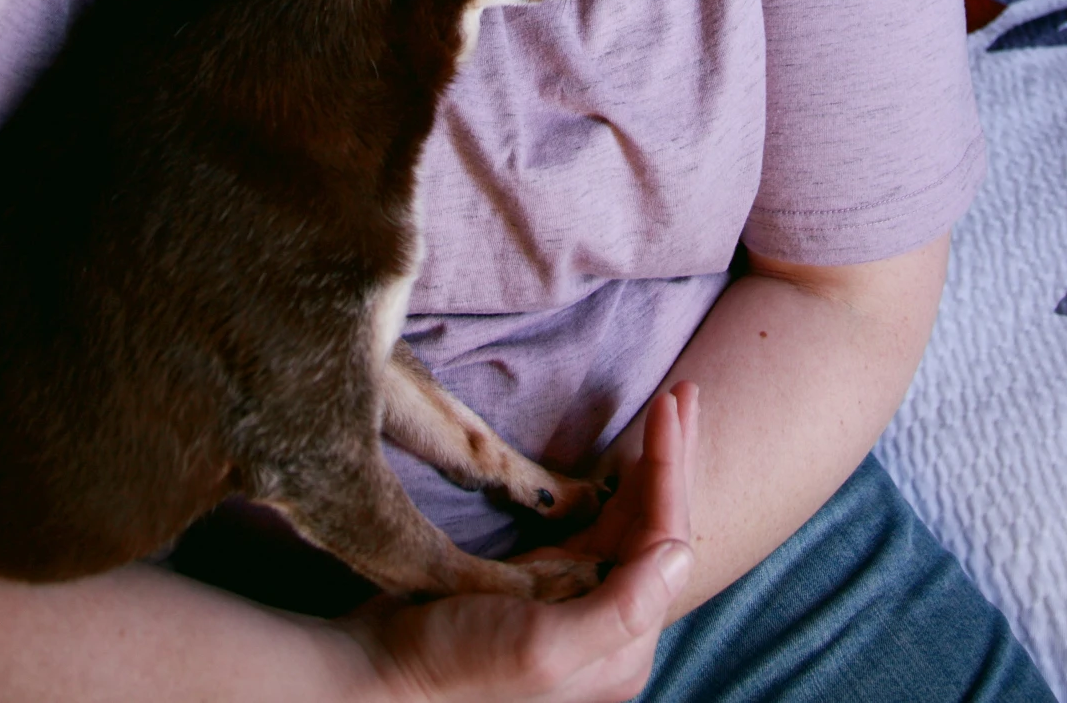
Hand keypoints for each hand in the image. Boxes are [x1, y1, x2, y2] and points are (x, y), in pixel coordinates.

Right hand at [339, 384, 697, 702]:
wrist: (379, 677)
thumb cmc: (453, 665)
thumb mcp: (541, 641)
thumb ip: (621, 606)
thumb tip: (682, 553)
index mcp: (622, 648)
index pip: (663, 540)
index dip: (670, 467)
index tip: (672, 402)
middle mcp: (610, 631)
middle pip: (655, 527)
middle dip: (671, 458)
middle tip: (687, 393)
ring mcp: (578, 607)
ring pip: (630, 522)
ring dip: (650, 466)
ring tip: (668, 412)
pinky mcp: (545, 589)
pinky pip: (598, 528)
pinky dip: (616, 486)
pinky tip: (623, 459)